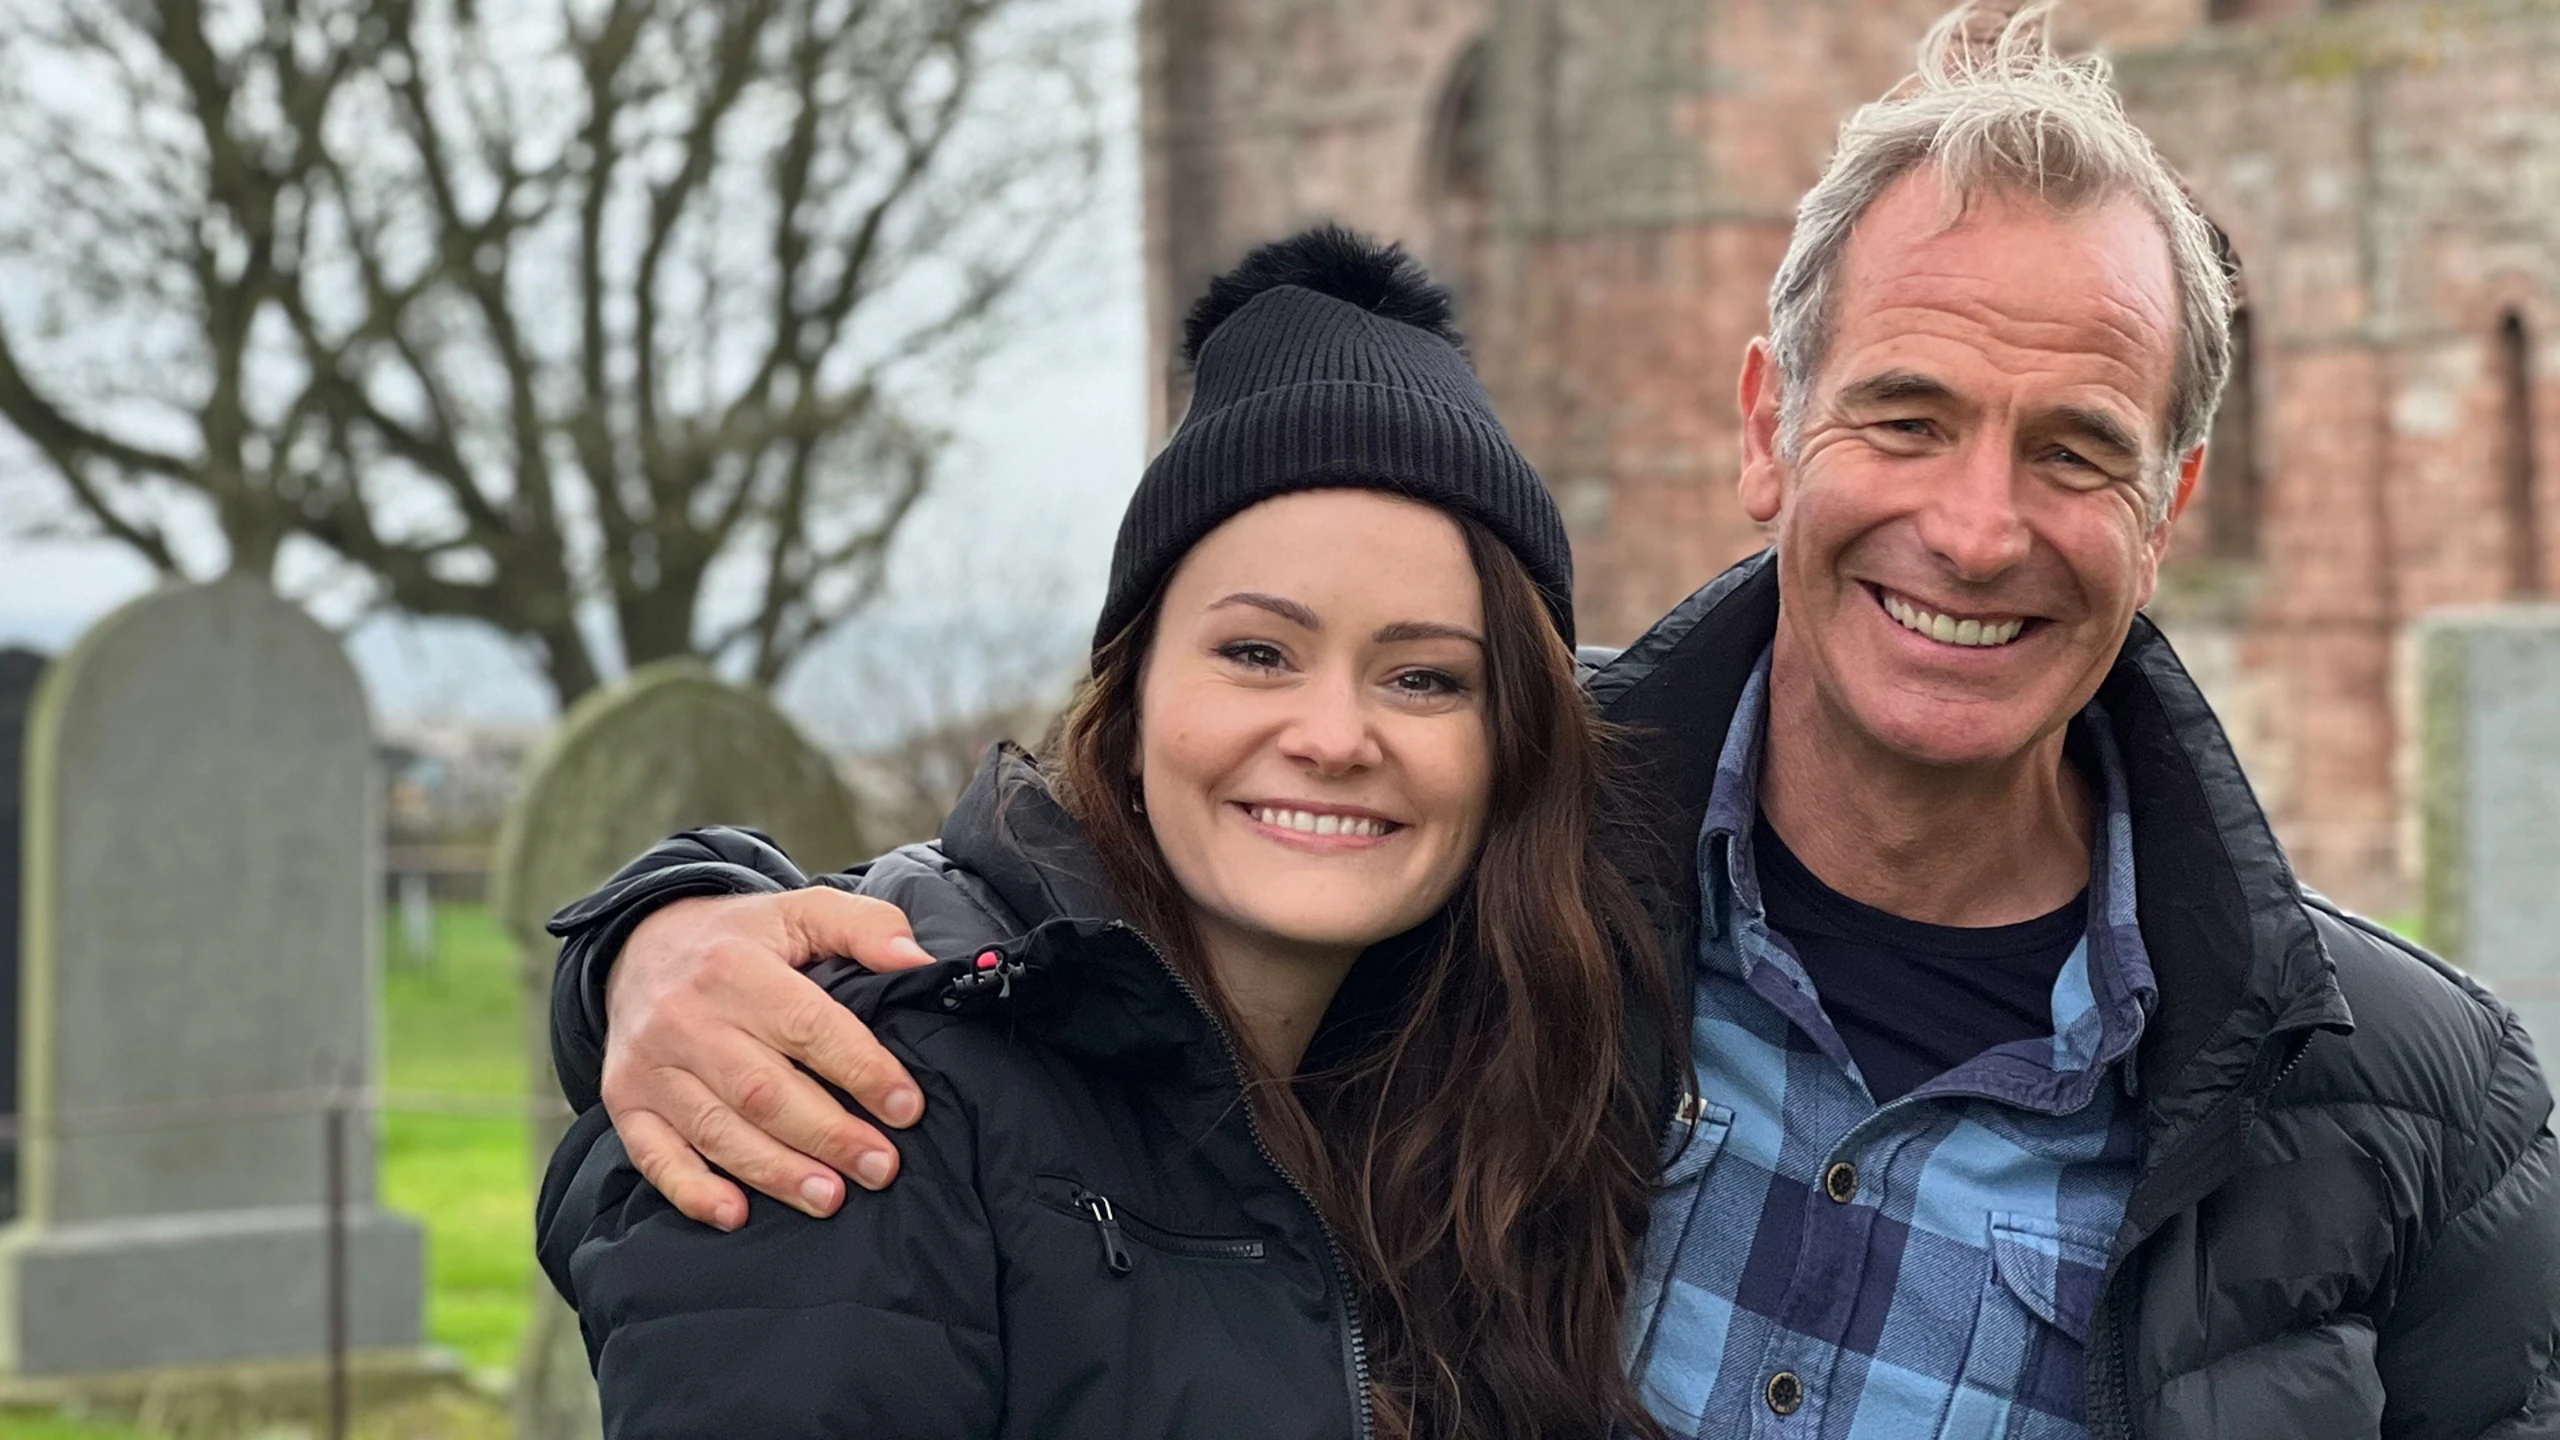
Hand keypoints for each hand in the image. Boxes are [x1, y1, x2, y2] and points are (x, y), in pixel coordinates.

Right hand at [599, 888, 937, 1229]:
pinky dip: (693, 1190)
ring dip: (777, 1171)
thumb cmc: (740, 940)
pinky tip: (736, 1214)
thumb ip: (866, 926)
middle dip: (829, 1135)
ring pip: (718, 1129)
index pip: (807, 1026)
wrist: (640, 945)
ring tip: (832, 1198)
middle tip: (882, 1167)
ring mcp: (650, 1064)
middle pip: (764, 1089)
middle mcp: (685, 1017)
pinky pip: (653, 1155)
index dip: (861, 1070)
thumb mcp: (801, 911)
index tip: (906, 1107)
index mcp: (734, 967)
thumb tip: (916, 961)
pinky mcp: (625, 1100)